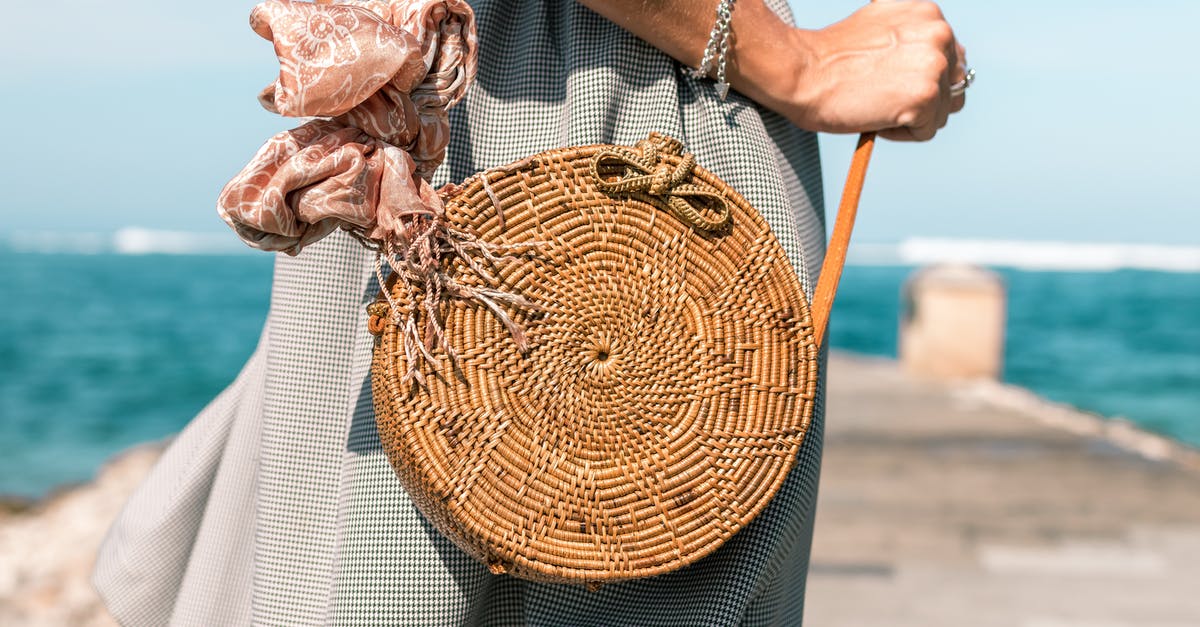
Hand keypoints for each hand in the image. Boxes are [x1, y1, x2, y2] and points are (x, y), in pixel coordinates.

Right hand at [776, 1, 966, 140]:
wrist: (802, 72)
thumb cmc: (830, 59)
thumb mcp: (880, 30)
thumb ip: (912, 39)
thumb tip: (934, 66)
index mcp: (928, 12)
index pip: (950, 59)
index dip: (918, 78)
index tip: (888, 80)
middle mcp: (939, 33)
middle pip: (953, 86)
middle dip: (921, 100)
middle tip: (881, 96)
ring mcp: (935, 65)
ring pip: (942, 111)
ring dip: (911, 118)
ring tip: (876, 105)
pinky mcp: (926, 96)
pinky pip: (925, 131)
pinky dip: (899, 133)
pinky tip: (874, 116)